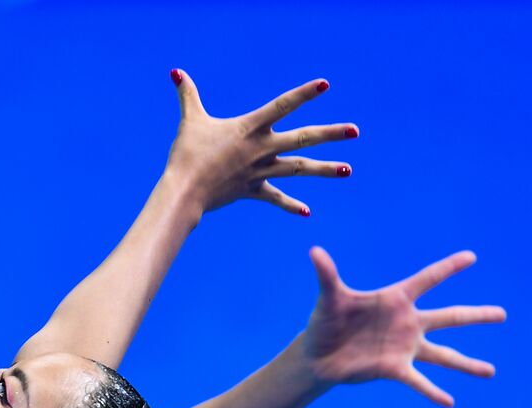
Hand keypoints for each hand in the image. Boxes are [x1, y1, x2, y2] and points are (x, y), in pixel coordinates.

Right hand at [164, 69, 357, 216]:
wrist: (184, 191)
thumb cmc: (187, 154)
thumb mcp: (190, 120)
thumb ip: (187, 94)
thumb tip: (175, 72)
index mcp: (250, 128)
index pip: (283, 105)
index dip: (304, 94)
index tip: (325, 84)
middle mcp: (262, 149)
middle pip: (303, 139)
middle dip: (330, 135)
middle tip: (356, 131)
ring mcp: (260, 171)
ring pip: (299, 169)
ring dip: (324, 170)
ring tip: (348, 170)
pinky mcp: (253, 190)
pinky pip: (276, 197)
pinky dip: (290, 205)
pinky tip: (308, 212)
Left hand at [298, 247, 506, 406]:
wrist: (318, 356)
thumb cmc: (325, 322)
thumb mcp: (329, 298)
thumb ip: (327, 275)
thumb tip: (314, 251)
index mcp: (395, 300)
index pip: (427, 279)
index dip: (448, 268)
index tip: (471, 257)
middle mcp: (407, 322)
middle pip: (449, 317)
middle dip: (476, 315)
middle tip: (503, 314)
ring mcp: (405, 347)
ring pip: (444, 355)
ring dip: (467, 364)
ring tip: (491, 372)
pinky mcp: (396, 368)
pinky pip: (419, 381)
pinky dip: (433, 392)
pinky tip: (449, 402)